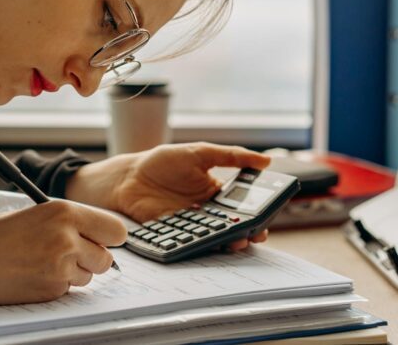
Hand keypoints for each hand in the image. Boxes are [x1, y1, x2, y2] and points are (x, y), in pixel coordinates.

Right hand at [0, 200, 125, 306]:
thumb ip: (68, 222)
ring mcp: (61, 266)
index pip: (115, 229)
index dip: (109, 238)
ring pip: (89, 276)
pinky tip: (33, 275)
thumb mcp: (35, 214)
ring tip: (43, 263)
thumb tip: (95, 233)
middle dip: (93, 259)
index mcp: (64, 211)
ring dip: (74, 273)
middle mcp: (68, 237)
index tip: (102, 240)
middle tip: (71, 255)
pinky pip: (69, 289)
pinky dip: (57, 285)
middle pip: (107, 258)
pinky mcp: (52, 289)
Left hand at [66, 142, 270, 250]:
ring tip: (239, 240)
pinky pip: (193, 242)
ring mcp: (191, 224)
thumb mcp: (200, 152)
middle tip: (258, 234)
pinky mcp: (175, 234)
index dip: (256, 213)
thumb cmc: (164, 162)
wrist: (129, 176)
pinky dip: (203, 245)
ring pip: (215, 237)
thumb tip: (266, 160)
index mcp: (216, 192)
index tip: (267, 217)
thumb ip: (231, 156)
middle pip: (232, 225)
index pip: (242, 206)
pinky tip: (211, 243)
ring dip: (229, 241)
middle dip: (248, 231)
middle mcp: (206, 211)